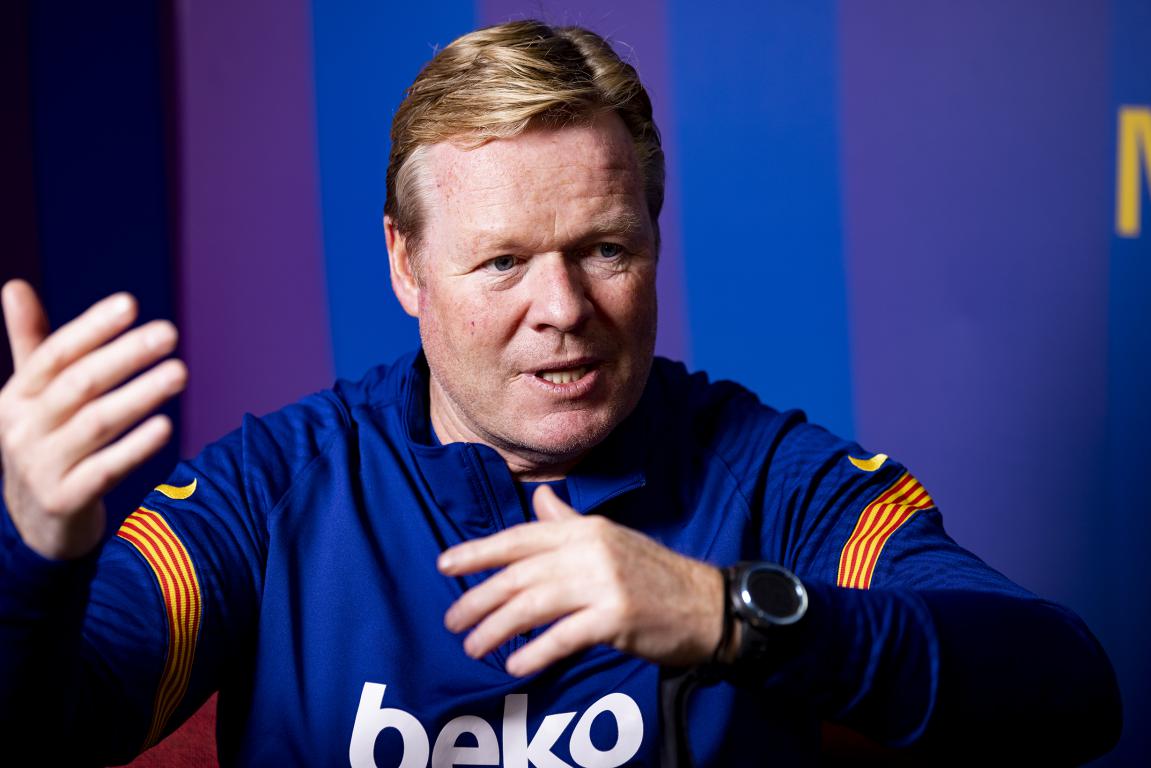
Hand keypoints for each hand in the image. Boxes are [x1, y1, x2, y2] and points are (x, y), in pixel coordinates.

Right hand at [0, 280, 186, 558]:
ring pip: (96, 424)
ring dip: (140, 395)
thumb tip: (13, 284)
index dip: (91, 327)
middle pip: (79, 384)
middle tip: (170, 333)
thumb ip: (33, 344)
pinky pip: (104, 470)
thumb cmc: (44, 443)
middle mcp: (21, 430)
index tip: (130, 303)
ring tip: (180, 372)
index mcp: (13, 397)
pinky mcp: (64, 501)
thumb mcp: (30, 397)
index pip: (54, 354)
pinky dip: (135, 448)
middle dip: (125, 355)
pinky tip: (166, 426)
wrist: (35, 523)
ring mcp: (40, 467)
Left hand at [437, 484, 724, 676]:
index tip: (445, 566)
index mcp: (585, 530)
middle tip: (452, 620)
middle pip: (520, 573)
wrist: (707, 604)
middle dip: (480, 598)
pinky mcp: (618, 616)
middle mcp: (591, 551)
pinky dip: (536, 652)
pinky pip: (565, 635)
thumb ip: (568, 523)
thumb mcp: (610, 539)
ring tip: (474, 646)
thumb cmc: (653, 574)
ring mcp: (605, 583)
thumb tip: (538, 498)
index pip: (520, 538)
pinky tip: (516, 664)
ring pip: (535, 604)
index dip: (479, 552)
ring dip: (498, 628)